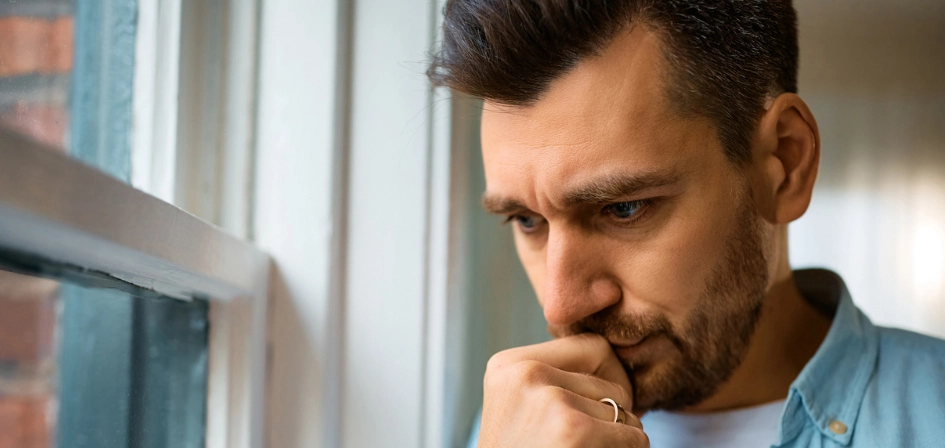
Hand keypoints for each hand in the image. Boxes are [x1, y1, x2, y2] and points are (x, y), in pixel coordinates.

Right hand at [478, 333, 648, 446]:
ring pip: (624, 410)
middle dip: (611, 414)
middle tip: (578, 445)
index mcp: (509, 365)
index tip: (592, 412)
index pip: (593, 347)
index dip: (607, 381)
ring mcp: (549, 399)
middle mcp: (525, 374)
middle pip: (612, 379)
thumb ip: (557, 378)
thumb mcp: (523, 409)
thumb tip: (620, 355)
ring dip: (617, 439)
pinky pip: (634, 436)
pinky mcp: (573, 430)